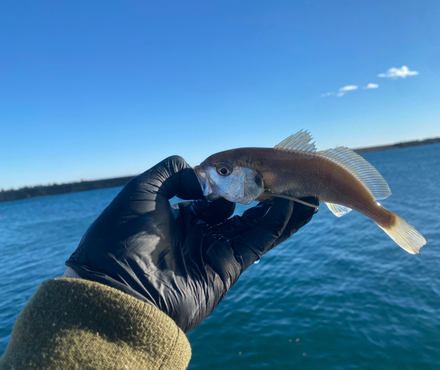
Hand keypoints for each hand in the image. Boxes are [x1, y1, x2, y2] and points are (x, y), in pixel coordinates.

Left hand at [66, 156, 317, 331]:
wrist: (120, 292)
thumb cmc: (122, 238)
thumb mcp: (140, 192)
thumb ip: (171, 172)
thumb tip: (201, 174)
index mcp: (176, 214)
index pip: (211, 193)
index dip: (230, 178)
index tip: (250, 162)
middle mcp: (198, 231)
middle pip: (237, 208)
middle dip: (259, 193)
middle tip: (284, 174)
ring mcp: (214, 250)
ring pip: (253, 224)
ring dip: (277, 208)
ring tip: (303, 188)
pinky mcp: (228, 267)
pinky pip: (258, 242)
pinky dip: (277, 224)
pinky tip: (293, 205)